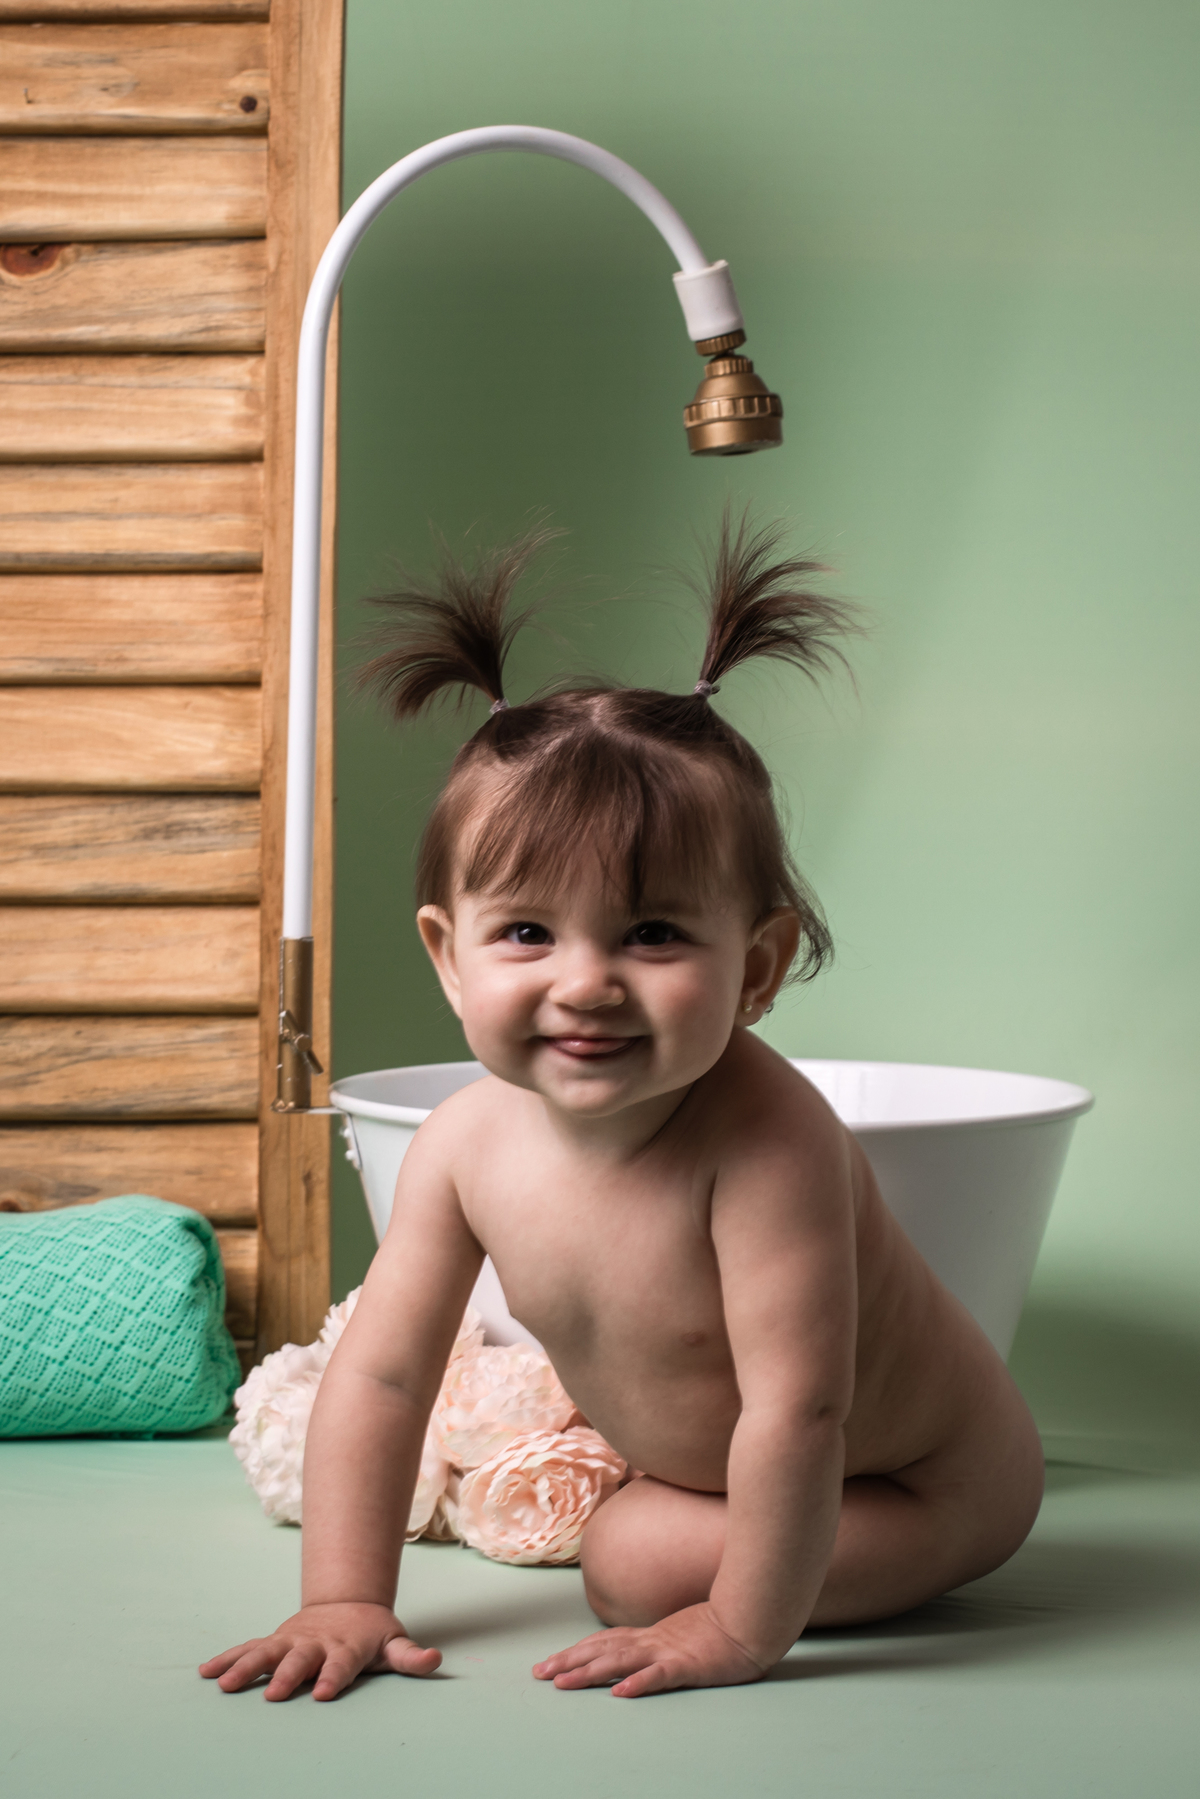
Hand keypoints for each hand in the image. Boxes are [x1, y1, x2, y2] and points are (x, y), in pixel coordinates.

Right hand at [199, 1601, 440, 1700]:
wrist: (346, 1602)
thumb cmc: (371, 1633)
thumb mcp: (393, 1643)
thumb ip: (410, 1656)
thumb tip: (435, 1659)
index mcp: (346, 1647)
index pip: (341, 1664)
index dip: (333, 1677)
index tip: (322, 1694)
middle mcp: (316, 1643)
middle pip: (300, 1659)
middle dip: (287, 1675)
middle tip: (273, 1694)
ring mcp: (292, 1641)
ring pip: (266, 1653)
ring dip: (245, 1667)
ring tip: (223, 1685)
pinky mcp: (275, 1642)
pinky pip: (247, 1649)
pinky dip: (227, 1659)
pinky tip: (205, 1672)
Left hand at [532, 1601, 765, 1698]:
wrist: (752, 1616)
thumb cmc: (723, 1626)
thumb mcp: (684, 1631)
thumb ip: (662, 1639)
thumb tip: (643, 1649)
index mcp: (651, 1634)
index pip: (605, 1641)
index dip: (577, 1650)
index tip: (552, 1661)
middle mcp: (652, 1640)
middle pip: (602, 1650)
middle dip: (568, 1662)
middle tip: (539, 1673)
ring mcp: (668, 1651)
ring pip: (620, 1662)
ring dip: (589, 1673)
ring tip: (562, 1684)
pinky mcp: (688, 1665)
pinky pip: (660, 1676)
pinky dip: (638, 1683)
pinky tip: (620, 1693)